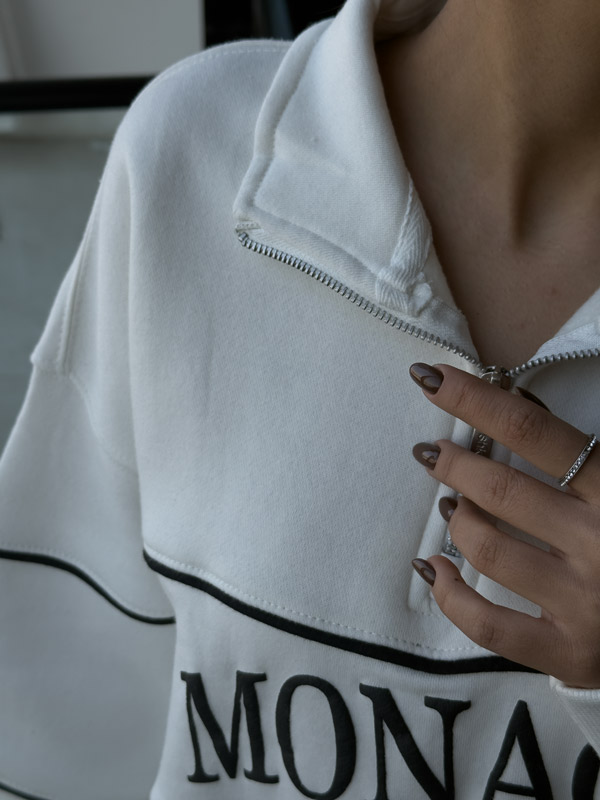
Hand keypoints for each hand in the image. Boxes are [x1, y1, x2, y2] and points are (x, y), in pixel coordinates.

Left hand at [409, 362, 599, 688]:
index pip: (533, 430)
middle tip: (431, 453)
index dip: (474, 400)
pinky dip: (450, 595)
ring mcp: (583, 602)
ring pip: (490, 550)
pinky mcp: (568, 652)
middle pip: (503, 490)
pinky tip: (434, 568)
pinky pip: (489, 625)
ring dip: (459, 521)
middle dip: (455, 464)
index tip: (430, 379)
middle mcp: (599, 541)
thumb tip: (513, 403)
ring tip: (452, 508)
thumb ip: (582, 454)